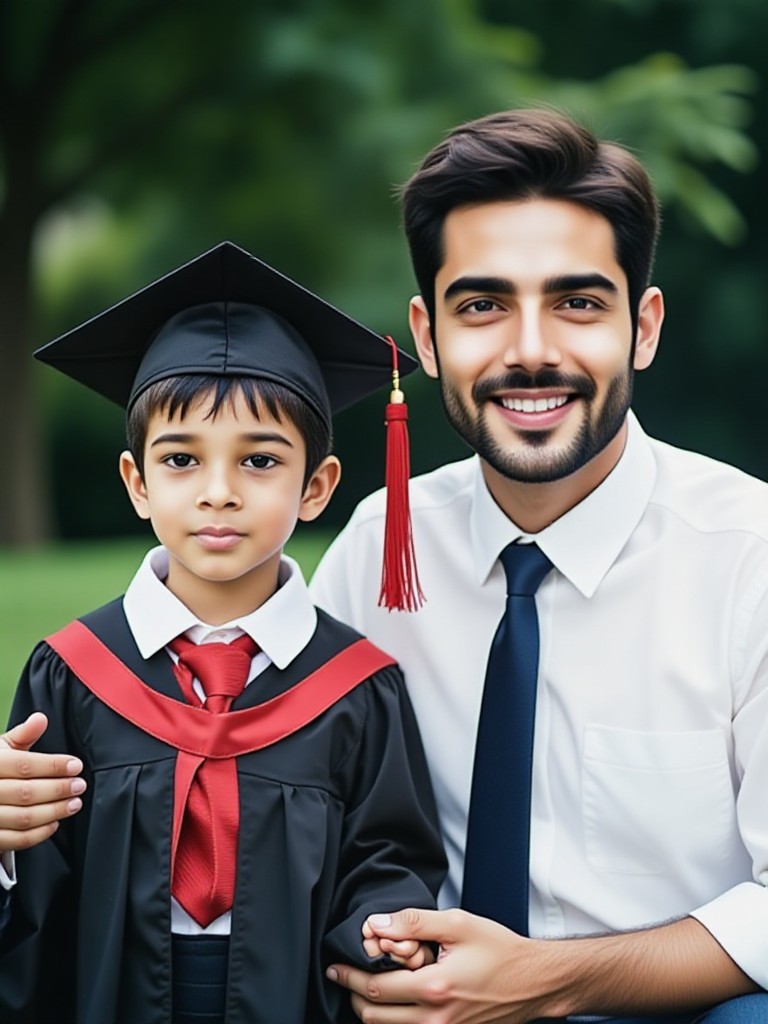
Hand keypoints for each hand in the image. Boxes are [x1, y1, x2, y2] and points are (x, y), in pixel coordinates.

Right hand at [0, 713, 85, 850]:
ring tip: (74, 803)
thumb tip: (40, 718)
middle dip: (58, 789)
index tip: (75, 766)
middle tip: (79, 785)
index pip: (24, 765)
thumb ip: (23, 735)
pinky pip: (16, 840)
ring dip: (54, 811)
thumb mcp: (1, 749)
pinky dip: (39, 833)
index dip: (53, 766)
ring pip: (23, 818)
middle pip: (25, 793)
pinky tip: (54, 823)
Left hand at [329, 907, 557, 1023]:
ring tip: (368, 985)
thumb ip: (413, 922)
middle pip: (374, 1017)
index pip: (374, 988)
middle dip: (353, 995)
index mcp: (434, 988)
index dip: (349, 976)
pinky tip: (394, 1001)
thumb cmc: (500, 950)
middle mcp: (436, 1019)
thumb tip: (376, 925)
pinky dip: (394, 1020)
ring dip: (371, 1010)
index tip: (336, 966)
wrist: (534, 982)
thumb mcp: (458, 924)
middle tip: (346, 975)